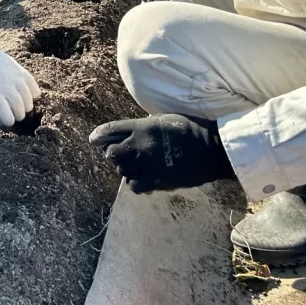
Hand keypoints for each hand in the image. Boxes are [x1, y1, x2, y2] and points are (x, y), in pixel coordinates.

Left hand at [0, 46, 40, 127]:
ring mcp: (16, 78)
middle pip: (20, 109)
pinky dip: (34, 93)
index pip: (7, 115)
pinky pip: (34, 87)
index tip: (7, 119)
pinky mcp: (22, 72)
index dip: (8, 121)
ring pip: (28, 99)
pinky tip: (29, 95)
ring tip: (23, 106)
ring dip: (27, 106)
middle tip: (17, 114)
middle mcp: (7, 87)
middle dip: (19, 115)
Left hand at [89, 113, 232, 192]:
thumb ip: (142, 126)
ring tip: (138, 166)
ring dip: (126, 168)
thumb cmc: (189, 129)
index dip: (100, 135)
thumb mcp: (162, 119)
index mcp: (142, 127)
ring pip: (122, 171)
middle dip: (115, 154)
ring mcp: (147, 164)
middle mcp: (140, 146)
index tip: (94, 140)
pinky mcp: (156, 180)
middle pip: (112, 154)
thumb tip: (127, 132)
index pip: (111, 130)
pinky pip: (134, 185)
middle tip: (124, 154)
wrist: (211, 150)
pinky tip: (144, 178)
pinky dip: (136, 182)